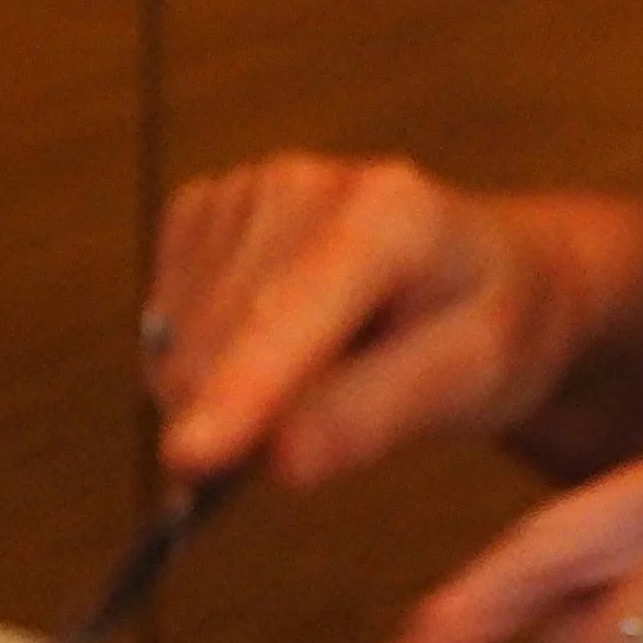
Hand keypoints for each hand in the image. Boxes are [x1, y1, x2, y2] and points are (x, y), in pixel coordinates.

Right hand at [145, 155, 611, 486]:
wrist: (472, 266)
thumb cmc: (479, 324)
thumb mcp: (468, 380)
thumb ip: (375, 415)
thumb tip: (278, 458)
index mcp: (386, 215)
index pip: (292, 314)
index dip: (240, 390)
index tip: (192, 458)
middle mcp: (300, 184)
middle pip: (216, 348)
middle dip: (239, 423)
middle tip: (317, 435)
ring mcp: (238, 192)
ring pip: (177, 350)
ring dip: (222, 399)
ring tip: (315, 377)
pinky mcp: (198, 212)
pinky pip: (163, 330)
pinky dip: (202, 366)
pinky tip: (269, 350)